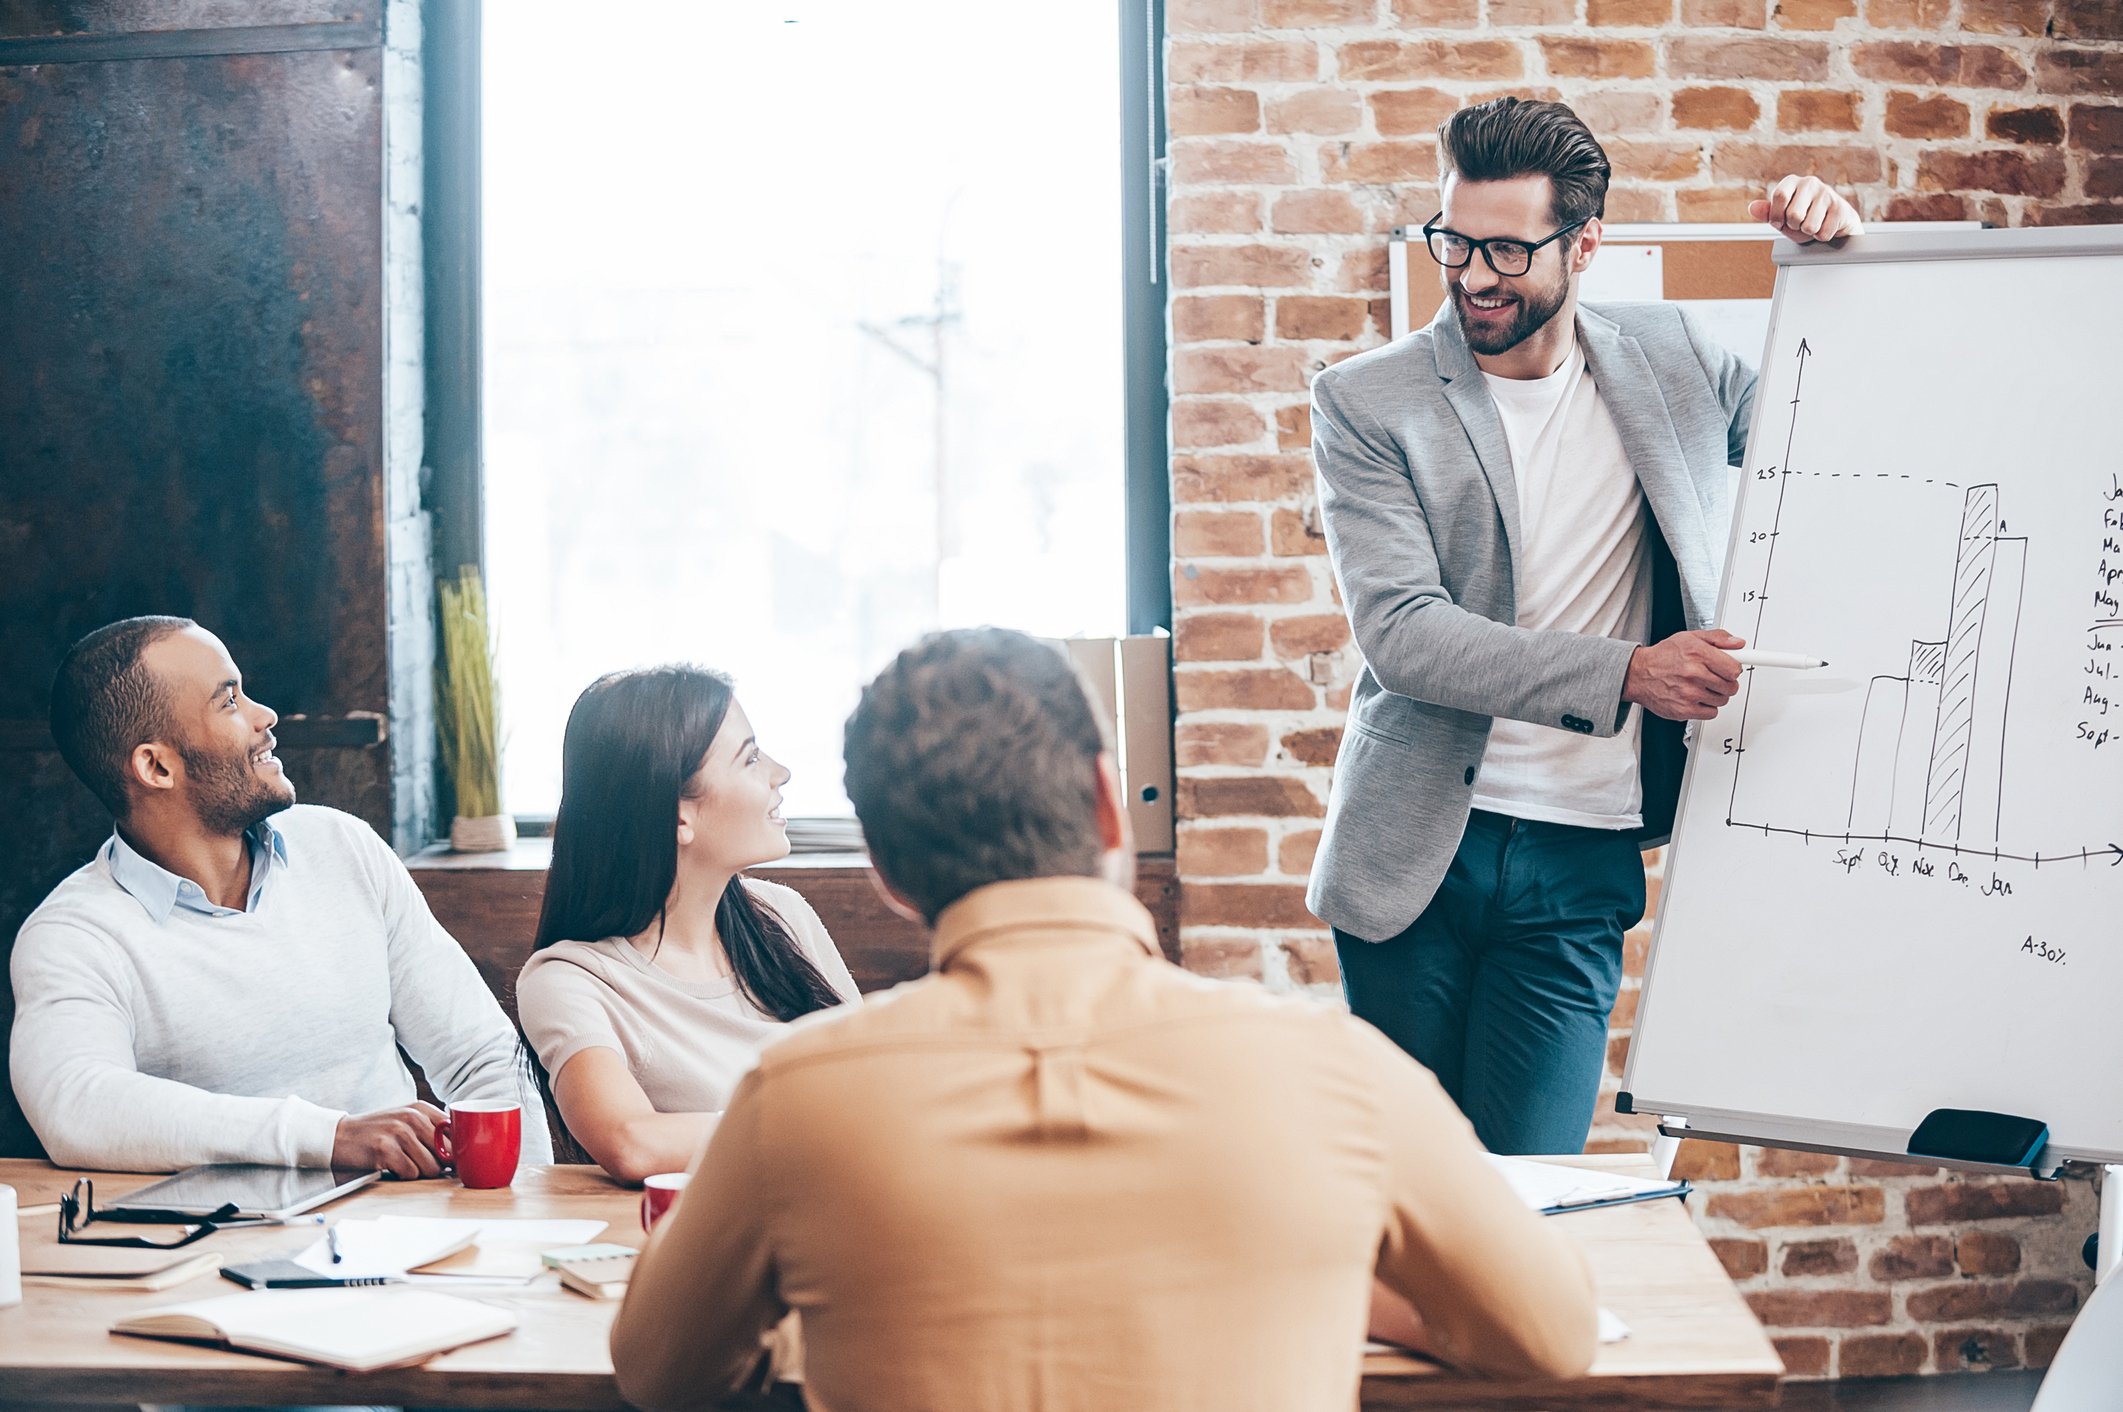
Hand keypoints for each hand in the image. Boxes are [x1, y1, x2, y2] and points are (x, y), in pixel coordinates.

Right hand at [332, 1101, 448, 1178]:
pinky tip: (392, 1168)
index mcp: (421, 1108)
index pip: (456, 1131)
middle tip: (422, 1166)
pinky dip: (404, 1176)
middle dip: (439, 1165)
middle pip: (446, 1152)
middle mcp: (412, 1116)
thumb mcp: (405, 1121)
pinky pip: (411, 1173)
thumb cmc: (376, 1132)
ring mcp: (399, 1132)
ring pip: (431, 1166)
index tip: (449, 1160)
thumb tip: (460, 1154)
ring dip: (420, 1173)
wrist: (339, 1135)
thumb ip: (431, 1130)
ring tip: (404, 1164)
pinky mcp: (385, 1149)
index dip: (455, 1150)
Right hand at [1623, 629, 1744, 720]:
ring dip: (1716, 695)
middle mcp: (1693, 674)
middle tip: (1714, 677)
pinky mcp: (1684, 710)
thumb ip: (1717, 638)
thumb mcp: (1689, 638)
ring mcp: (1689, 694)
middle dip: (1726, 682)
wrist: (1638, 674)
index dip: (1734, 669)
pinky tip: (1696, 697)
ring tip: (1702, 686)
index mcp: (1697, 654)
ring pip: (1722, 700)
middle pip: (1731, 686)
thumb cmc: (1663, 657)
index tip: (1734, 669)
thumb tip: (1738, 643)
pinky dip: (1707, 707)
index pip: (1734, 669)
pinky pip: (1711, 713)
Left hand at [1748, 175, 1862, 243]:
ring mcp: (1827, 193)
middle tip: (1800, 223)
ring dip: (1809, 232)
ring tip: (1813, 224)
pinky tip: (1825, 226)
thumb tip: (1753, 207)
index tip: (1780, 222)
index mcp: (1792, 182)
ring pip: (1809, 226)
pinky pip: (1823, 233)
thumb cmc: (1804, 219)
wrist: (1834, 223)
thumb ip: (1767, 213)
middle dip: (1794, 226)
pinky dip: (1821, 236)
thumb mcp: (1781, 217)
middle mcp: (1810, 183)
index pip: (1780, 195)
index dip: (1777, 215)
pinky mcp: (1840, 207)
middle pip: (1794, 214)